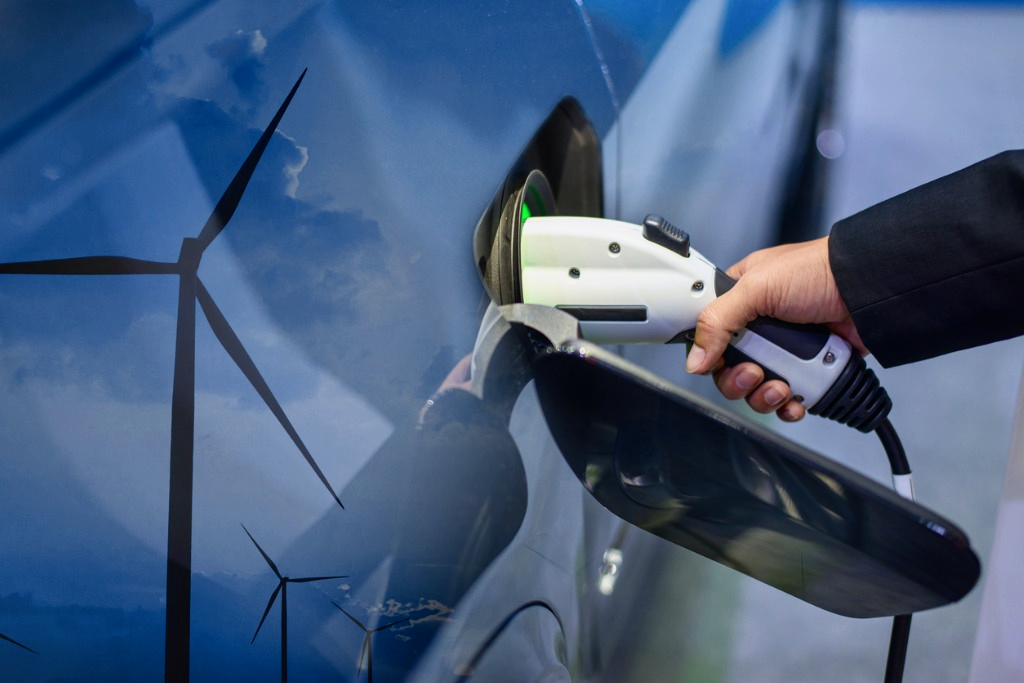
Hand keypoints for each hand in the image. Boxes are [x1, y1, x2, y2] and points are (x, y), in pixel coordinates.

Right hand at [684, 236, 867, 420]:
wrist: (868, 290)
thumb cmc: (817, 271)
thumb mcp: (757, 288)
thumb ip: (717, 322)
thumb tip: (695, 360)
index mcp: (741, 300)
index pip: (710, 336)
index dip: (710, 355)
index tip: (718, 362)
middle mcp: (760, 327)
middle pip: (730, 369)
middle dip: (739, 381)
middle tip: (755, 374)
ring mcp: (785, 350)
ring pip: (757, 389)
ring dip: (764, 396)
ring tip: (781, 387)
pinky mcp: (808, 370)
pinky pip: (787, 399)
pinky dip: (788, 405)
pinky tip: (795, 400)